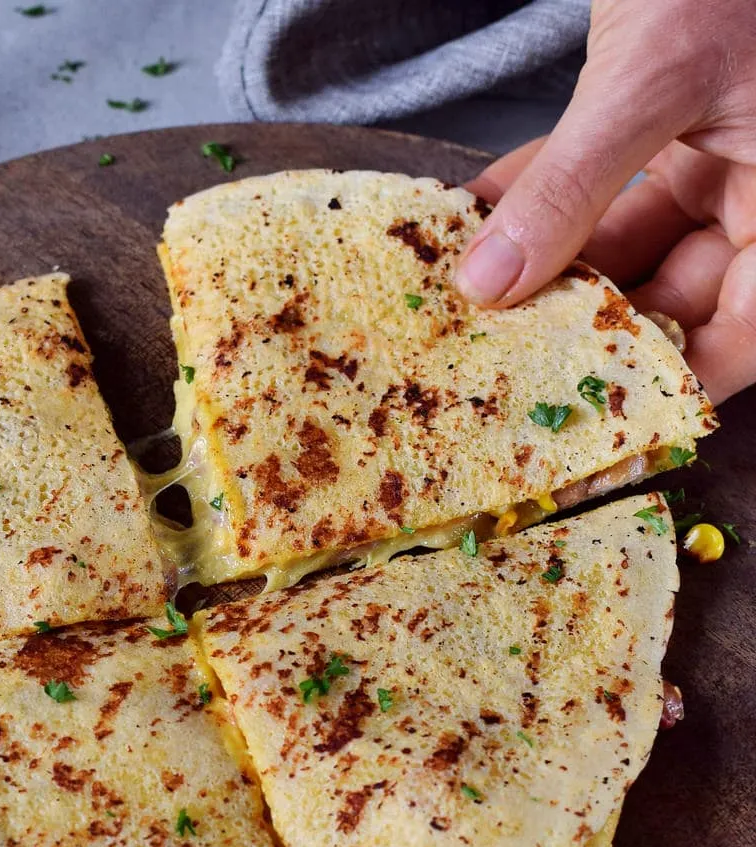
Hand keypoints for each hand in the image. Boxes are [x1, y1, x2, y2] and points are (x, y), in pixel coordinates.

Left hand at [455, 0, 755, 403]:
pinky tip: (480, 215)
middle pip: (671, 301)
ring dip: (546, 261)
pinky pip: (606, 186)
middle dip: (577, 322)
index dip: (663, 386)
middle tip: (490, 357)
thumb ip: (574, 186)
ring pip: (628, 247)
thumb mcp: (653, 75)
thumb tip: (488, 284)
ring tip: (468, 291)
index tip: (573, 420)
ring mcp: (722, 161)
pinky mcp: (676, 127)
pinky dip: (547, 196)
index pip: (739, 339)